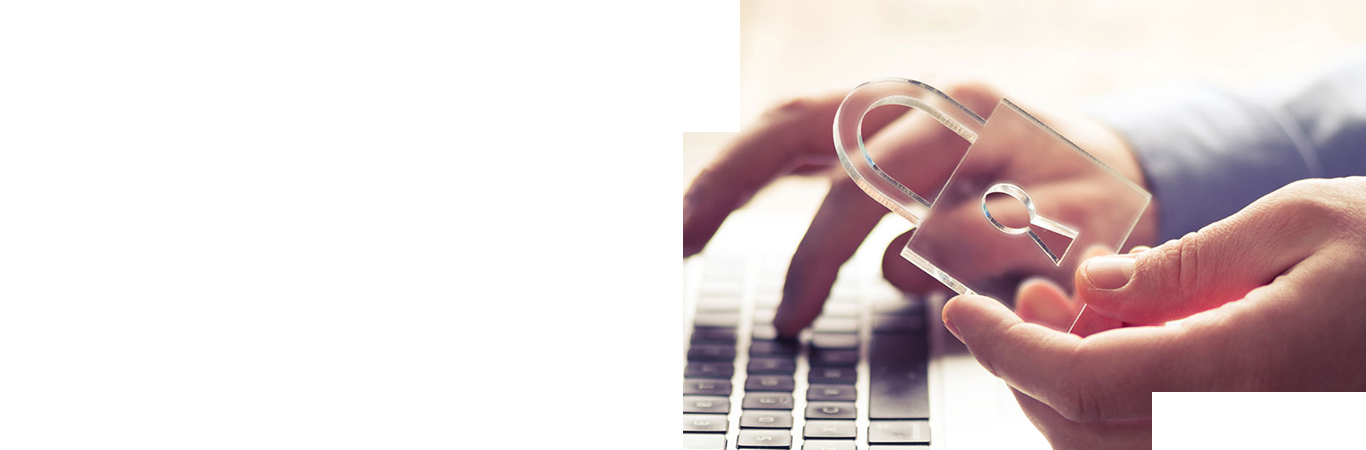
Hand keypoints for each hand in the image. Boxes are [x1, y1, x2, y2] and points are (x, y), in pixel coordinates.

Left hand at [683, 81, 1156, 335]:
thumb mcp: (902, 159)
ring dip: (897, 274)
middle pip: (854, 179)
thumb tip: (716, 210)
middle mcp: (953, 107)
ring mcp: (1019, 149)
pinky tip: (966, 290)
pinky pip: (1002, 262)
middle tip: (784, 317)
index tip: (677, 236)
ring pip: (927, 223)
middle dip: (807, 258)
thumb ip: (832, 175)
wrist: (1116, 170)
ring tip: (901, 294)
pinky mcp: (1081, 203)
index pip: (788, 124)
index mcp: (894, 96)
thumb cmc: (983, 173)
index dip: (725, 181)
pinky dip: (969, 285)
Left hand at [942, 177, 1365, 448]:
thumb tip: (1094, 285)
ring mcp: (1253, 445)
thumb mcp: (1300, 224)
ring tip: (1072, 313)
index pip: (1079, 382)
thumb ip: (1185, 264)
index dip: (1006, 352)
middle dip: (1028, 367)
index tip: (962, 314)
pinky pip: (1157, 445)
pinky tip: (1127, 345)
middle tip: (1023, 303)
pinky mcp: (1264, 442)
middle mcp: (1239, 430)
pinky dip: (1116, 405)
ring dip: (1067, 388)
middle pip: (1080, 425)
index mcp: (1242, 372)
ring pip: (1111, 447)